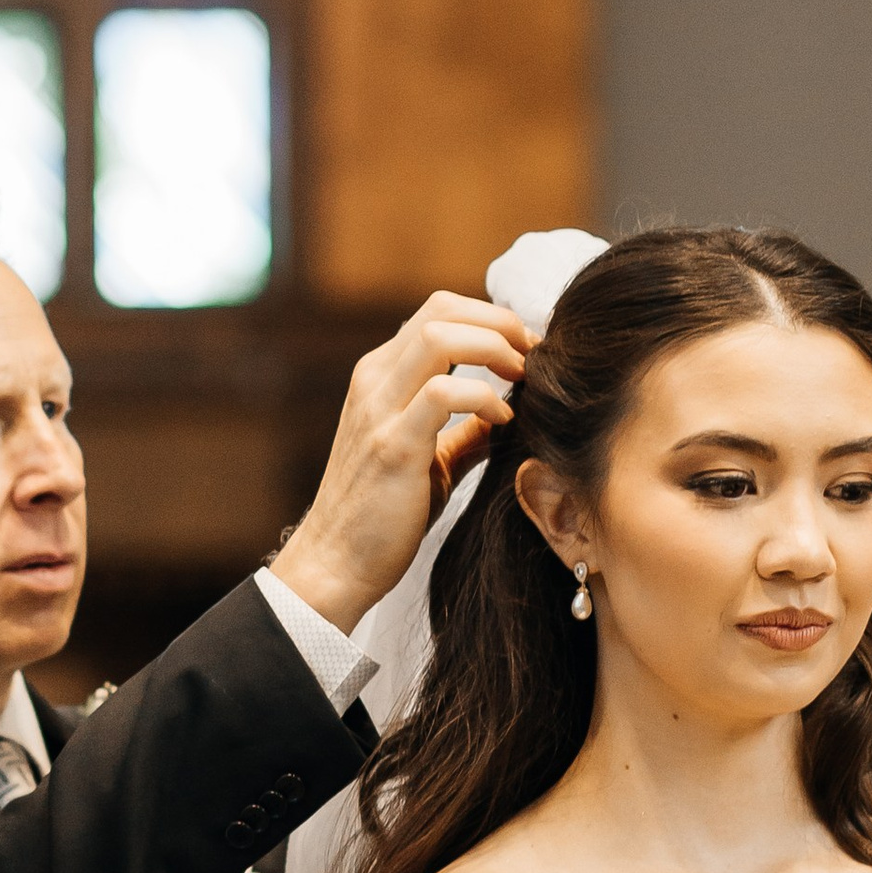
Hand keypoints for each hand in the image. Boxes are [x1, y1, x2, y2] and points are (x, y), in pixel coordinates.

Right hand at [271, 293, 529, 632]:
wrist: (336, 565)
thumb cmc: (382, 516)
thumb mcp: (429, 461)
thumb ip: (463, 431)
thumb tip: (509, 413)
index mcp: (380, 376)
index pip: (438, 311)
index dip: (491, 319)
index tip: (528, 350)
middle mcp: (374, 381)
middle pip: (443, 308)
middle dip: (501, 322)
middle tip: (535, 357)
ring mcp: (378, 409)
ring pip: (440, 334)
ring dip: (495, 347)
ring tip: (522, 379)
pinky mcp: (392, 445)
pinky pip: (445, 392)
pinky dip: (485, 397)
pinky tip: (503, 422)